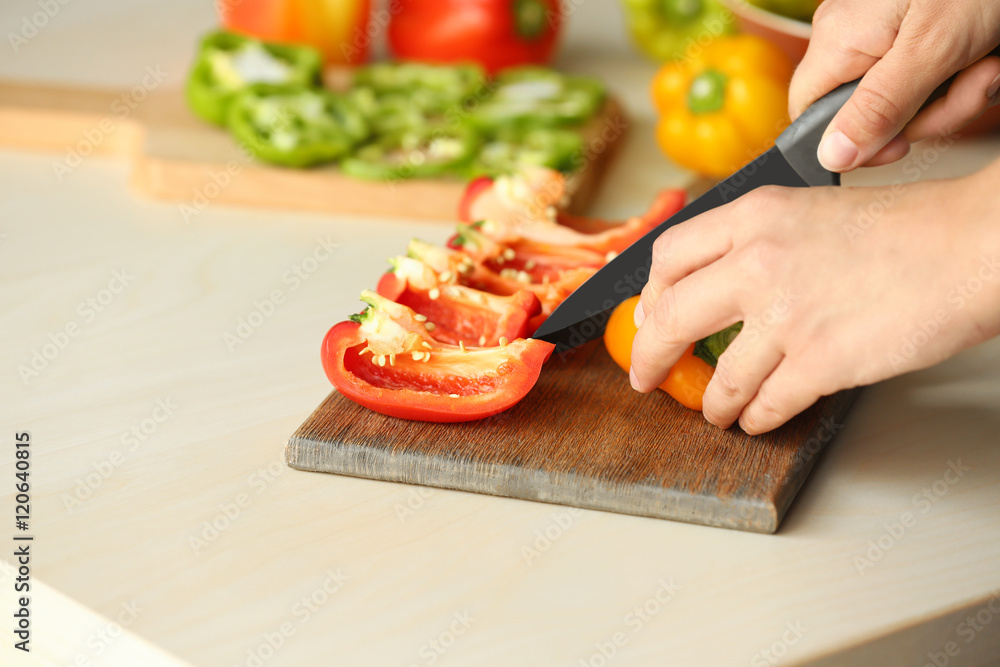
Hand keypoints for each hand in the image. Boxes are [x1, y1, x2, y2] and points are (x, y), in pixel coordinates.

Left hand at [630, 159, 999, 433]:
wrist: (969, 248)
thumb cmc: (905, 230)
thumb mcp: (810, 212)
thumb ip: (755, 242)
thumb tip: (712, 285)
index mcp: (753, 216)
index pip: (667, 256)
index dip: (649, 294)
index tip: (649, 316)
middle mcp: (757, 262)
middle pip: (669, 318)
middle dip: (650, 357)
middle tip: (645, 375)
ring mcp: (785, 316)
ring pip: (720, 377)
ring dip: (712, 402)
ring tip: (714, 411)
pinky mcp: (818, 362)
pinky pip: (766, 404)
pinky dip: (756, 418)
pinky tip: (757, 418)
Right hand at [791, 0, 999, 171]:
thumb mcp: (932, 51)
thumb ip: (879, 108)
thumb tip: (830, 156)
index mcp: (839, 39)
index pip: (808, 114)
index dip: (849, 141)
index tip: (898, 147)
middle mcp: (852, 32)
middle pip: (868, 110)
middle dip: (929, 112)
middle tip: (973, 85)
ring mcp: (885, 26)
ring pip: (907, 95)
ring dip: (959, 92)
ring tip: (990, 63)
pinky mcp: (915, 22)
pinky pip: (927, 69)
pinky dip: (965, 69)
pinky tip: (989, 52)